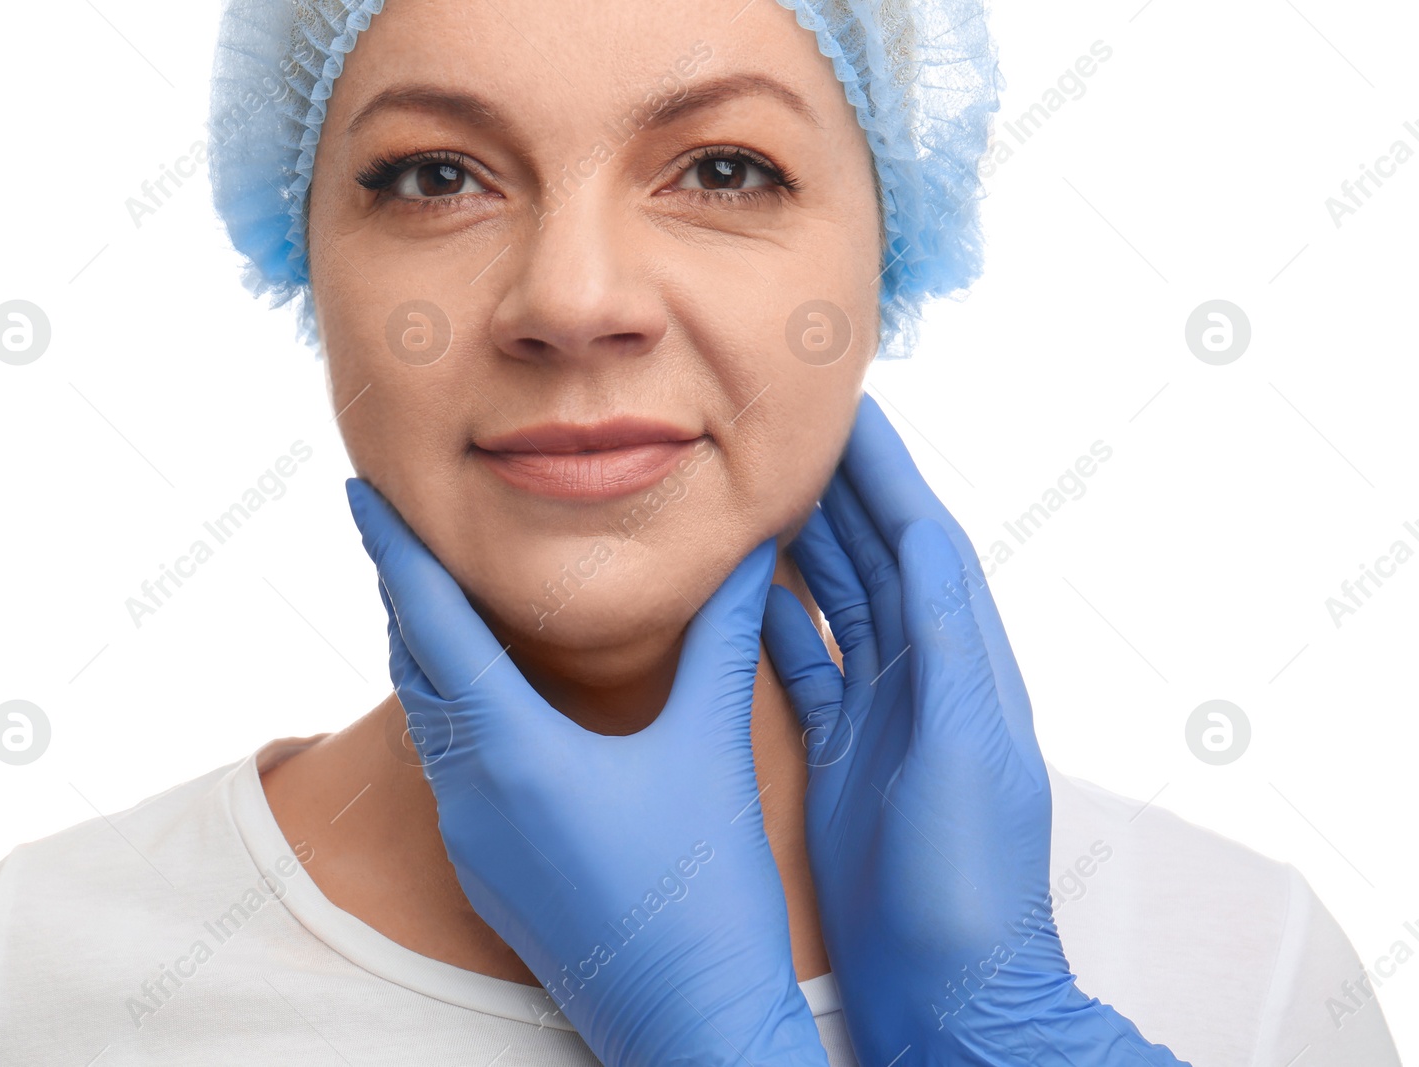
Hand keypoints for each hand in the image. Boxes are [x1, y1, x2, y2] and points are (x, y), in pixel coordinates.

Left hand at [346, 478, 827, 1066]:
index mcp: (514, 751)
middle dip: (405, 591)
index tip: (358, 489)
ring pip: (426, 721)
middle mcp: (471, 792)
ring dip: (425, 652)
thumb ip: (721, 643)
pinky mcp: (485, 872)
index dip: (395, 548)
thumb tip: (745, 556)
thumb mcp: (712, 751)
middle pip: (413, 666)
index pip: (432, 622)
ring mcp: (470, 839)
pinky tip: (489, 697)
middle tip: (401, 526)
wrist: (688, 1025)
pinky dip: (453, 710)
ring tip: (436, 595)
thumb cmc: (706, 895)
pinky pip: (449, 767)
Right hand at [761, 394, 1188, 1063]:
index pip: (924, 543)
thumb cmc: (972, 886)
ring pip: (837, 600)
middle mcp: (924, 677)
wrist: (952, 989)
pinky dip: (776, 617)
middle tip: (791, 422)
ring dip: (807, 538)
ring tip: (762, 480)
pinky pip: (806, 662)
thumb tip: (928, 542)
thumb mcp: (971, 759)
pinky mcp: (842, 751)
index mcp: (965, 668)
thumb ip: (950, 652)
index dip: (889, 472)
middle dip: (841, 487)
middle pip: (876, 557)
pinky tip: (746, 585)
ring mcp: (880, 713)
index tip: (851, 405)